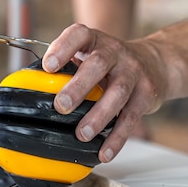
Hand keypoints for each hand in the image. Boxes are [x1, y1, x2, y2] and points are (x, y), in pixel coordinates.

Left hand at [42, 23, 166, 162]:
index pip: (78, 35)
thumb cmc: (111, 63)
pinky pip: (131, 117)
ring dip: (99, 115)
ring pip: (118, 92)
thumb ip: (67, 67)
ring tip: (82, 134)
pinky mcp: (146, 94)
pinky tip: (104, 151)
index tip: (48, 66)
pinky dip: (117, 137)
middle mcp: (115, 52)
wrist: (154, 63)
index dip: (62, 48)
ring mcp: (133, 72)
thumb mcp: (90, 54)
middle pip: (98, 64)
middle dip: (79, 86)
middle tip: (61, 106)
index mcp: (95, 40)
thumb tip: (33, 96)